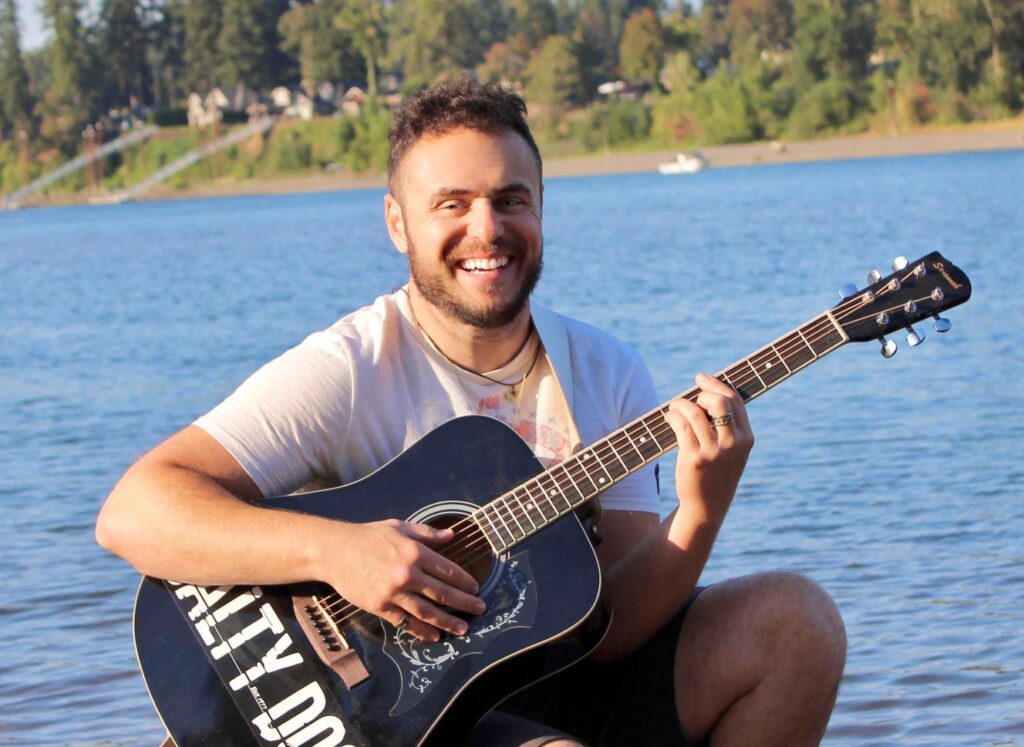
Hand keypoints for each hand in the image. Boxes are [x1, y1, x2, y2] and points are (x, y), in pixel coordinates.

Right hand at [324, 519, 486, 641]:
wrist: (334, 551)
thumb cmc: (368, 536)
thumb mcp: (400, 527)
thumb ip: (427, 533)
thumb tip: (452, 535)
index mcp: (414, 551)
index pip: (447, 570)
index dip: (464, 581)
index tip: (476, 588)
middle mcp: (407, 573)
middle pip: (442, 593)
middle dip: (464, 603)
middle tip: (480, 608)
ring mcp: (393, 592)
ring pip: (427, 611)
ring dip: (447, 622)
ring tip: (463, 628)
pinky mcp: (379, 606)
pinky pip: (405, 622)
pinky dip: (421, 630)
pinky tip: (434, 635)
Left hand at [664, 372, 753, 526]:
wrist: (707, 506)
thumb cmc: (717, 473)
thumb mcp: (732, 451)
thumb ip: (728, 426)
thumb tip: (707, 393)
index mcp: (746, 438)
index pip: (735, 400)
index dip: (716, 384)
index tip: (701, 378)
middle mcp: (733, 444)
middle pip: (719, 401)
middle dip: (700, 394)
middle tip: (689, 400)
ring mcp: (714, 452)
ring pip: (695, 411)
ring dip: (681, 404)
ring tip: (674, 407)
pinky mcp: (694, 458)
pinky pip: (681, 425)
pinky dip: (673, 415)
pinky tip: (669, 418)